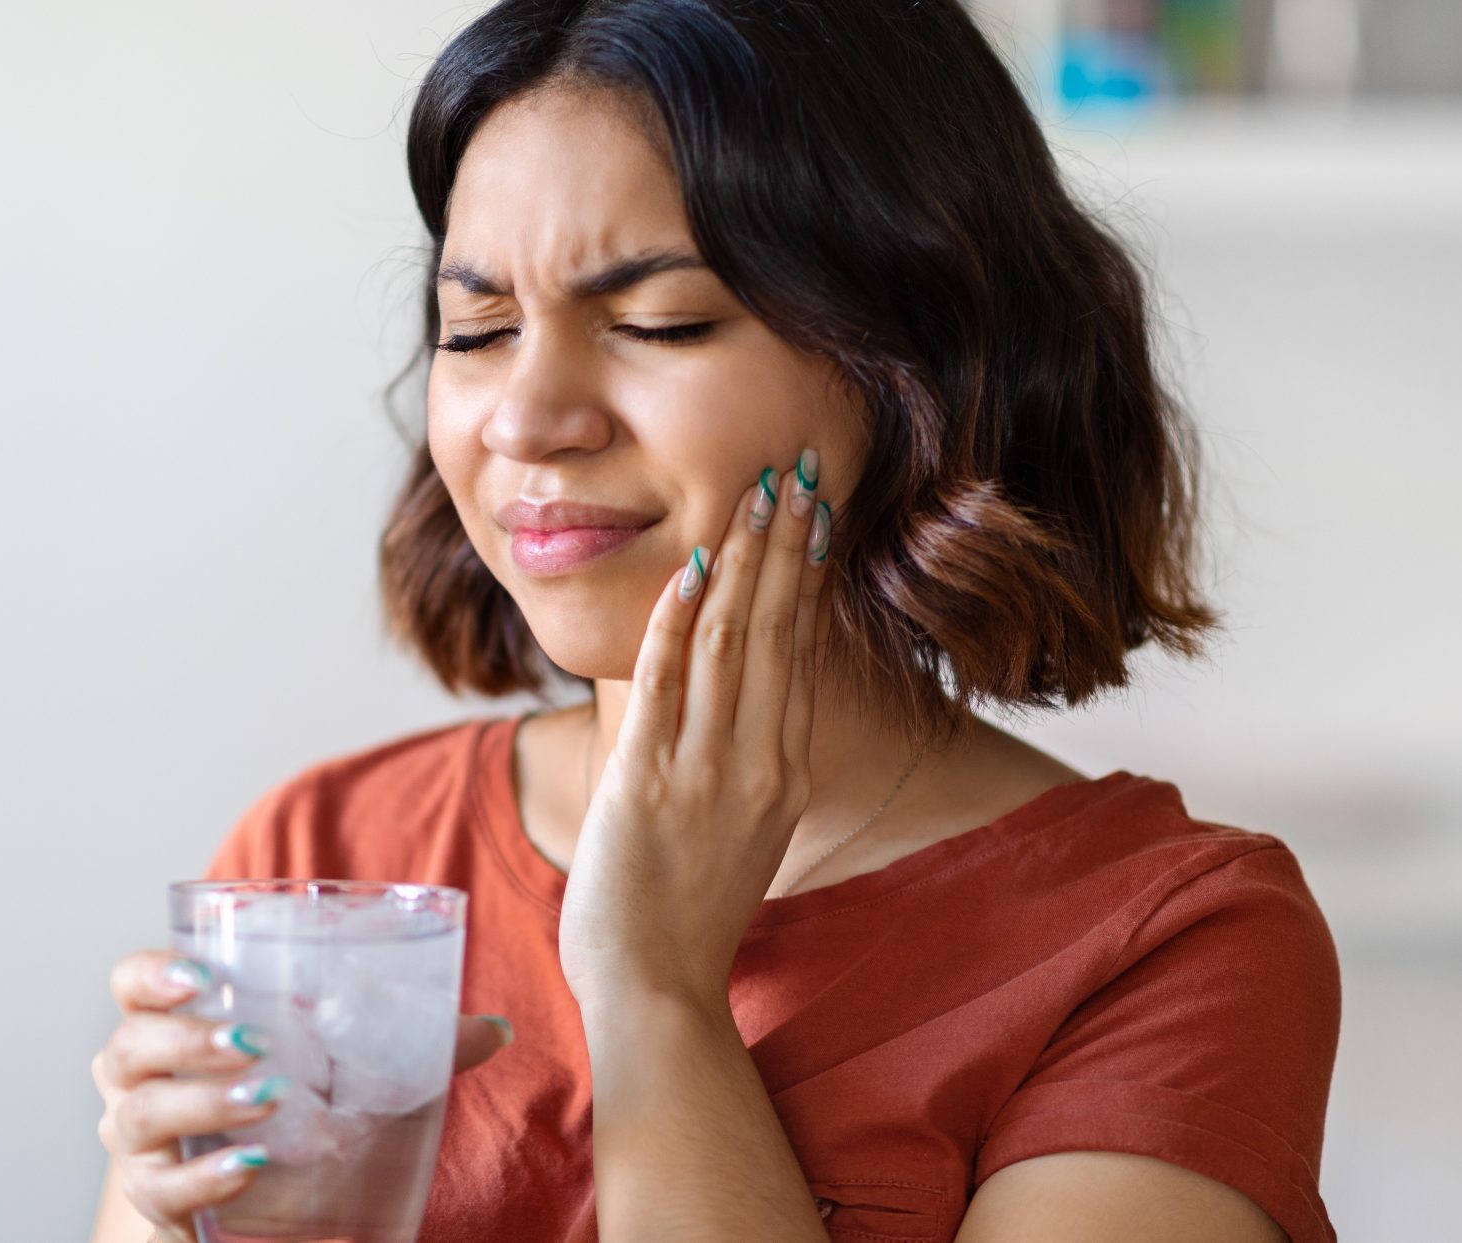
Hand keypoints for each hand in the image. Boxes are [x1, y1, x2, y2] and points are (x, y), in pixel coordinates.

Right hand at [91, 948, 514, 1238]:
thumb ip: (412, 1043)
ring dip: (202, 1104)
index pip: (131, 984)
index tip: (201, 973)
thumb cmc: (297, 1107)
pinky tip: (251, 1167)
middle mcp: (139, 1080)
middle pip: (128, 1048)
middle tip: (252, 1042)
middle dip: (185, 1040)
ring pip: (140, 1117)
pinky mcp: (159, 1201)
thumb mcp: (348, 1066)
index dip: (152, 974)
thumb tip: (496, 1030)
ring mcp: (143, 1145)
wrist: (270, 1200)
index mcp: (175, 1023)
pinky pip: (163, 1191)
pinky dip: (205, 1177)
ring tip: (266, 1099)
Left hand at [557, 447, 831, 1011]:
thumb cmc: (685, 917)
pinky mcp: (647, 783)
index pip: (798, 652)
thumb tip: (741, 706)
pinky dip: (678, 619)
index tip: (814, 513)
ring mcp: (704, 772)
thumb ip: (744, 764)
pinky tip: (690, 566)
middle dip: (785, 542)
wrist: (656, 991)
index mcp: (783, 773)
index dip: (806, 576)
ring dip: (743, 559)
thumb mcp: (739, 832)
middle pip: (775, 630)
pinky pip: (666, 684)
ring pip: (730, 642)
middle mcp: (757, 764)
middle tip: (794, 469)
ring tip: (754, 492)